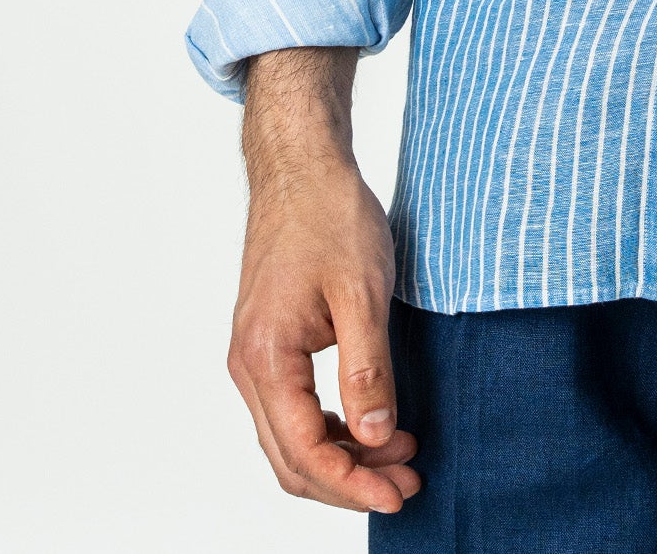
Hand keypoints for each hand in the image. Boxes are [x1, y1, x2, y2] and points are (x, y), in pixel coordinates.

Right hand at [227, 48, 420, 514]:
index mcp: (265, 357)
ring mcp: (255, 355)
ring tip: (401, 456)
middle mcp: (249, 365)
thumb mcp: (362, 291)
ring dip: (343, 456)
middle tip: (408, 484)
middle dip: (350, 480)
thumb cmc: (329, 215)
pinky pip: (293, 409)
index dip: (353, 481)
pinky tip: (373, 422)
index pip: (304, 450)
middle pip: (291, 457)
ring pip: (290, 438)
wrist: (302, 165)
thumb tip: (377, 435)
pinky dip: (331, 428)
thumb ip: (368, 368)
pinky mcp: (270, 343)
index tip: (400, 491)